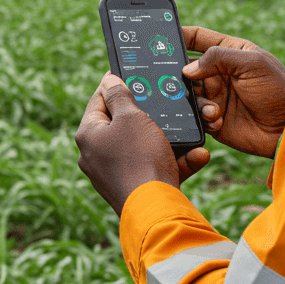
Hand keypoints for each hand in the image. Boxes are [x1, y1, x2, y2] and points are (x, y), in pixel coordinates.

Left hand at [76, 73, 211, 215]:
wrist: (156, 210)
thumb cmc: (140, 158)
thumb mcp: (132, 117)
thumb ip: (119, 95)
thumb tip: (108, 80)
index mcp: (88, 135)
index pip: (98, 101)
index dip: (114, 84)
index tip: (129, 73)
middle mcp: (96, 155)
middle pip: (123, 124)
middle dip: (148, 114)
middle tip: (164, 102)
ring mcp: (114, 174)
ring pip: (144, 147)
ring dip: (169, 139)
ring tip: (189, 131)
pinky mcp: (135, 189)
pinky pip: (156, 167)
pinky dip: (175, 161)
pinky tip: (196, 155)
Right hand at [181, 27, 284, 158]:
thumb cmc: (277, 91)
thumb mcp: (252, 63)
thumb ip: (218, 57)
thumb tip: (187, 69)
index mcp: (230, 52)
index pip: (199, 38)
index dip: (180, 35)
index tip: (160, 37)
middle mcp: (220, 73)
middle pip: (187, 68)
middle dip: (180, 74)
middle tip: (176, 80)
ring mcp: (216, 95)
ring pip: (189, 93)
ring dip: (197, 100)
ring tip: (214, 108)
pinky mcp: (214, 118)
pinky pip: (197, 115)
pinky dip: (204, 117)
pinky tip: (219, 119)